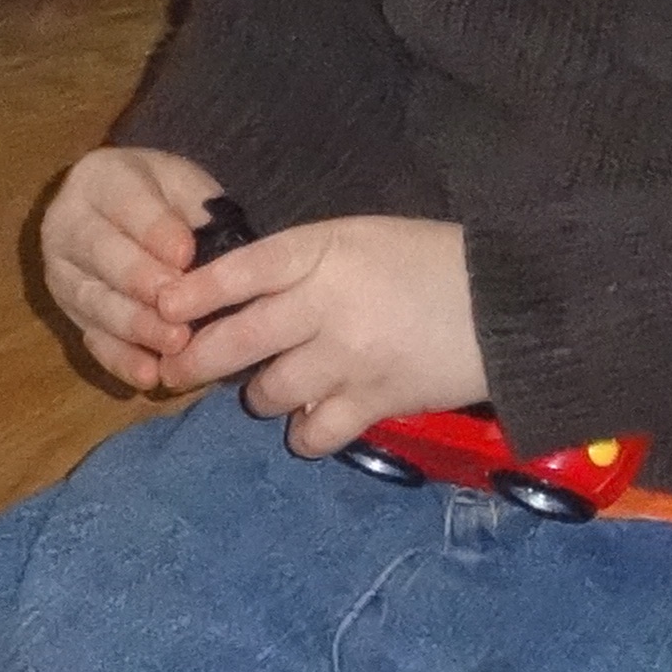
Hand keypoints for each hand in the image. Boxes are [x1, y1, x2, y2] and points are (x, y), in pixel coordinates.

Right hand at [37, 147, 228, 390]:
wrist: (125, 208)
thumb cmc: (163, 196)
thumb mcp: (183, 183)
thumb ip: (196, 207)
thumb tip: (210, 249)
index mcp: (97, 178)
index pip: (124, 202)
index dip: (155, 230)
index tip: (186, 254)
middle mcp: (66, 224)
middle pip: (100, 254)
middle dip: (141, 282)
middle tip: (178, 304)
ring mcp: (62, 272)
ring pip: (94, 301)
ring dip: (135, 326)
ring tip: (175, 342)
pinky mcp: (69, 312)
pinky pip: (92, 339)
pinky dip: (121, 360)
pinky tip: (150, 375)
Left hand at [157, 214, 483, 449]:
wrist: (509, 304)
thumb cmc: (430, 260)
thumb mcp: (360, 237)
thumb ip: (300, 263)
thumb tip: (237, 293)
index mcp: (322, 251)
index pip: (238, 271)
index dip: (192, 292)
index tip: (161, 306)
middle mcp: (326, 306)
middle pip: (235, 342)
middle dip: (195, 360)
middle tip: (179, 368)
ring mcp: (348, 359)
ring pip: (267, 392)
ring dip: (259, 394)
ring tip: (270, 386)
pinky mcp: (374, 404)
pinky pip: (312, 434)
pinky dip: (304, 433)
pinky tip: (312, 420)